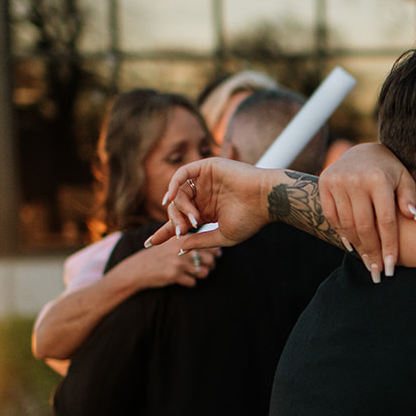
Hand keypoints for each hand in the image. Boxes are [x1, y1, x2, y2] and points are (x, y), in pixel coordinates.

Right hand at [121, 237, 219, 288]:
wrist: (137, 269)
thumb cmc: (158, 256)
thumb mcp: (171, 244)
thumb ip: (189, 243)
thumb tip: (216, 250)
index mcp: (181, 239)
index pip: (207, 243)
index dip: (214, 251)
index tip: (215, 254)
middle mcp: (180, 249)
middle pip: (209, 258)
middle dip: (211, 264)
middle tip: (207, 266)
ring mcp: (177, 263)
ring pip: (203, 271)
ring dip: (202, 274)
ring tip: (197, 273)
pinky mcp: (174, 276)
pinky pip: (193, 282)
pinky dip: (191, 283)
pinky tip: (185, 280)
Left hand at [146, 157, 274, 252]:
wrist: (266, 200)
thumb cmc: (250, 219)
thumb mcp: (222, 236)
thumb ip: (200, 241)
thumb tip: (179, 248)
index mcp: (208, 212)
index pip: (181, 221)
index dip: (165, 232)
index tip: (149, 244)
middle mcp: (204, 196)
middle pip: (176, 209)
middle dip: (176, 222)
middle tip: (184, 232)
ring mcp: (204, 181)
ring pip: (178, 193)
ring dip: (180, 208)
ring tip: (195, 220)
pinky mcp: (207, 167)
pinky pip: (182, 174)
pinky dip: (173, 185)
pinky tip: (169, 198)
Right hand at [319, 143, 415, 276]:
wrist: (362, 151)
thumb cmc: (389, 170)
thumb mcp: (404, 179)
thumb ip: (409, 198)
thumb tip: (413, 217)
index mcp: (379, 179)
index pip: (385, 221)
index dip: (388, 246)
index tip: (390, 268)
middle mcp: (356, 180)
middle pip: (364, 227)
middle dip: (372, 253)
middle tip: (376, 273)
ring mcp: (337, 181)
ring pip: (347, 224)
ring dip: (357, 247)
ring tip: (367, 262)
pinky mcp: (324, 183)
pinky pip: (332, 216)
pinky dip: (341, 233)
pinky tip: (352, 246)